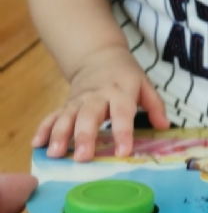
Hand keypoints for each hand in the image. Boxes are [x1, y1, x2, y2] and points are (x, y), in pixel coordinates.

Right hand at [32, 48, 169, 161]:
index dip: (123, 132)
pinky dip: (44, 129)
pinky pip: (53, 115)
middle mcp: (97, 96)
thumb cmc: (125, 76)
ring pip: (67, 116)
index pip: (123, 112)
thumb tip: (165, 126)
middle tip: (82, 158)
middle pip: (89, 115)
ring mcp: (79, 100)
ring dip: (59, 135)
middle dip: (85, 136)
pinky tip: (37, 144)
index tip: (123, 152)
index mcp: (121, 91)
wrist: (99, 55)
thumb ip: (155, 105)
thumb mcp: (144, 85)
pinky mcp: (66, 104)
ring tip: (55, 154)